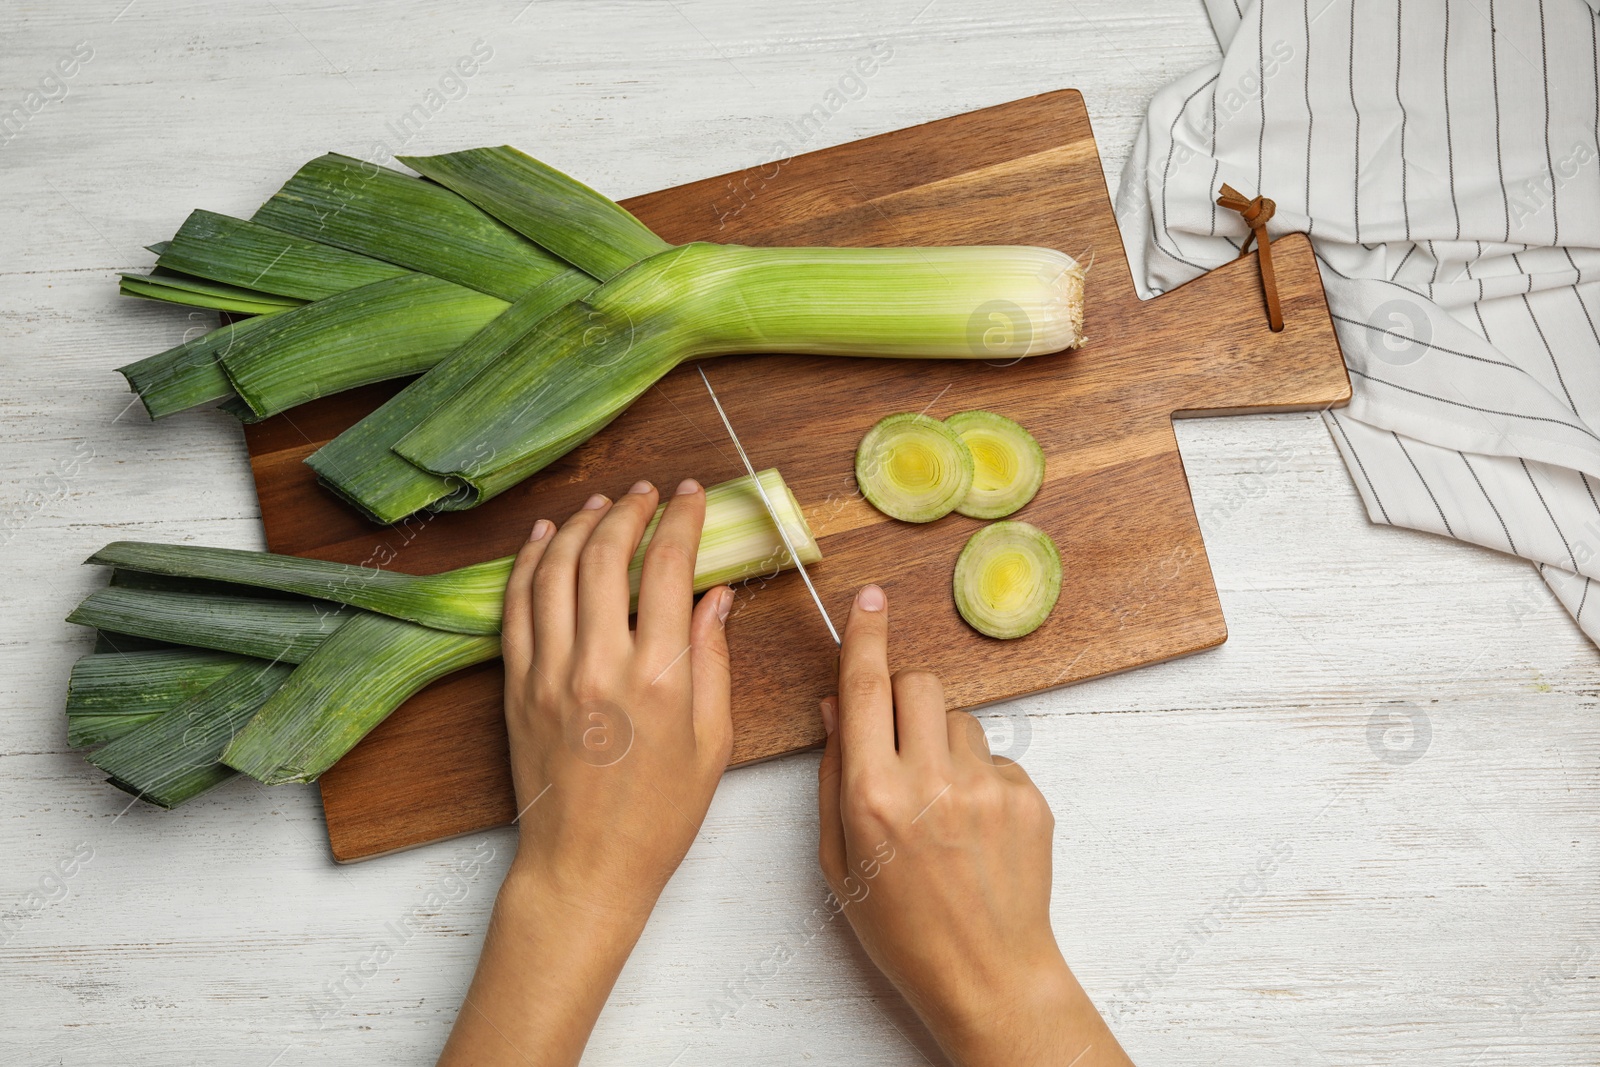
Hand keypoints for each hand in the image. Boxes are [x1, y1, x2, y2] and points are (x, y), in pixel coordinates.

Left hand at [500, 478, 733, 918]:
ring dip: (579, 525)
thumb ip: (714, 662)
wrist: (584, 866)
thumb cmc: (657, 817)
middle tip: (646, 494)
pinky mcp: (516, 686)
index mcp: (660, 678)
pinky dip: (529, 563)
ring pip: (556, 569)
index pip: (669, 568)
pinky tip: (544, 539)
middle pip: (608, 554)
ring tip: (600, 506)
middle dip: (629, 510)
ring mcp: (550, 672)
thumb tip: (717, 597)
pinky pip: (516, 606)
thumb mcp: (713, 743)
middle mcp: (600, 664)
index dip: (681, 520)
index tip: (691, 496)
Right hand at [816, 584, 1133, 1066]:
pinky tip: (974, 828)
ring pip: (960, 719)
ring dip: (943, 742)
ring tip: (941, 805)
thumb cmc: (903, 929)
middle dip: (905, 697)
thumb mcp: (839, 860)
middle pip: (920, 683)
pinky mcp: (1029, 797)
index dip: (866, 637)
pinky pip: (996, 756)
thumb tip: (836, 708)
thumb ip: (833, 776)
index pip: (867, 689)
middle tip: (900, 742)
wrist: (987, 974)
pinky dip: (980, 777)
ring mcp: (986, 787)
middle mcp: (931, 783)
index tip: (870, 600)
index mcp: (873, 796)